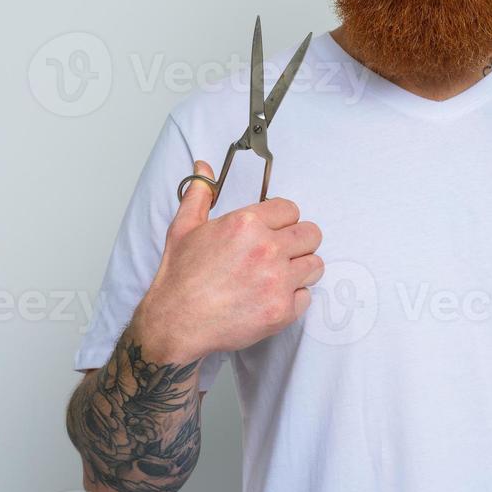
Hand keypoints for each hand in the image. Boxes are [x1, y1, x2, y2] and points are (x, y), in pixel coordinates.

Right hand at [132, 160, 324, 362]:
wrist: (176, 323)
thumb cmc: (179, 278)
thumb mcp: (184, 228)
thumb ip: (200, 194)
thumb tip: (204, 168)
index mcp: (246, 224)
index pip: (291, 209)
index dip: (282, 219)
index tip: (273, 229)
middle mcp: (267, 249)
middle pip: (311, 234)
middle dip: (298, 241)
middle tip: (279, 253)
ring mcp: (278, 281)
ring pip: (315, 265)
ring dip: (300, 269)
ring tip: (278, 275)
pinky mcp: (282, 310)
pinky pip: (307, 296)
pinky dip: (293, 298)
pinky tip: (271, 298)